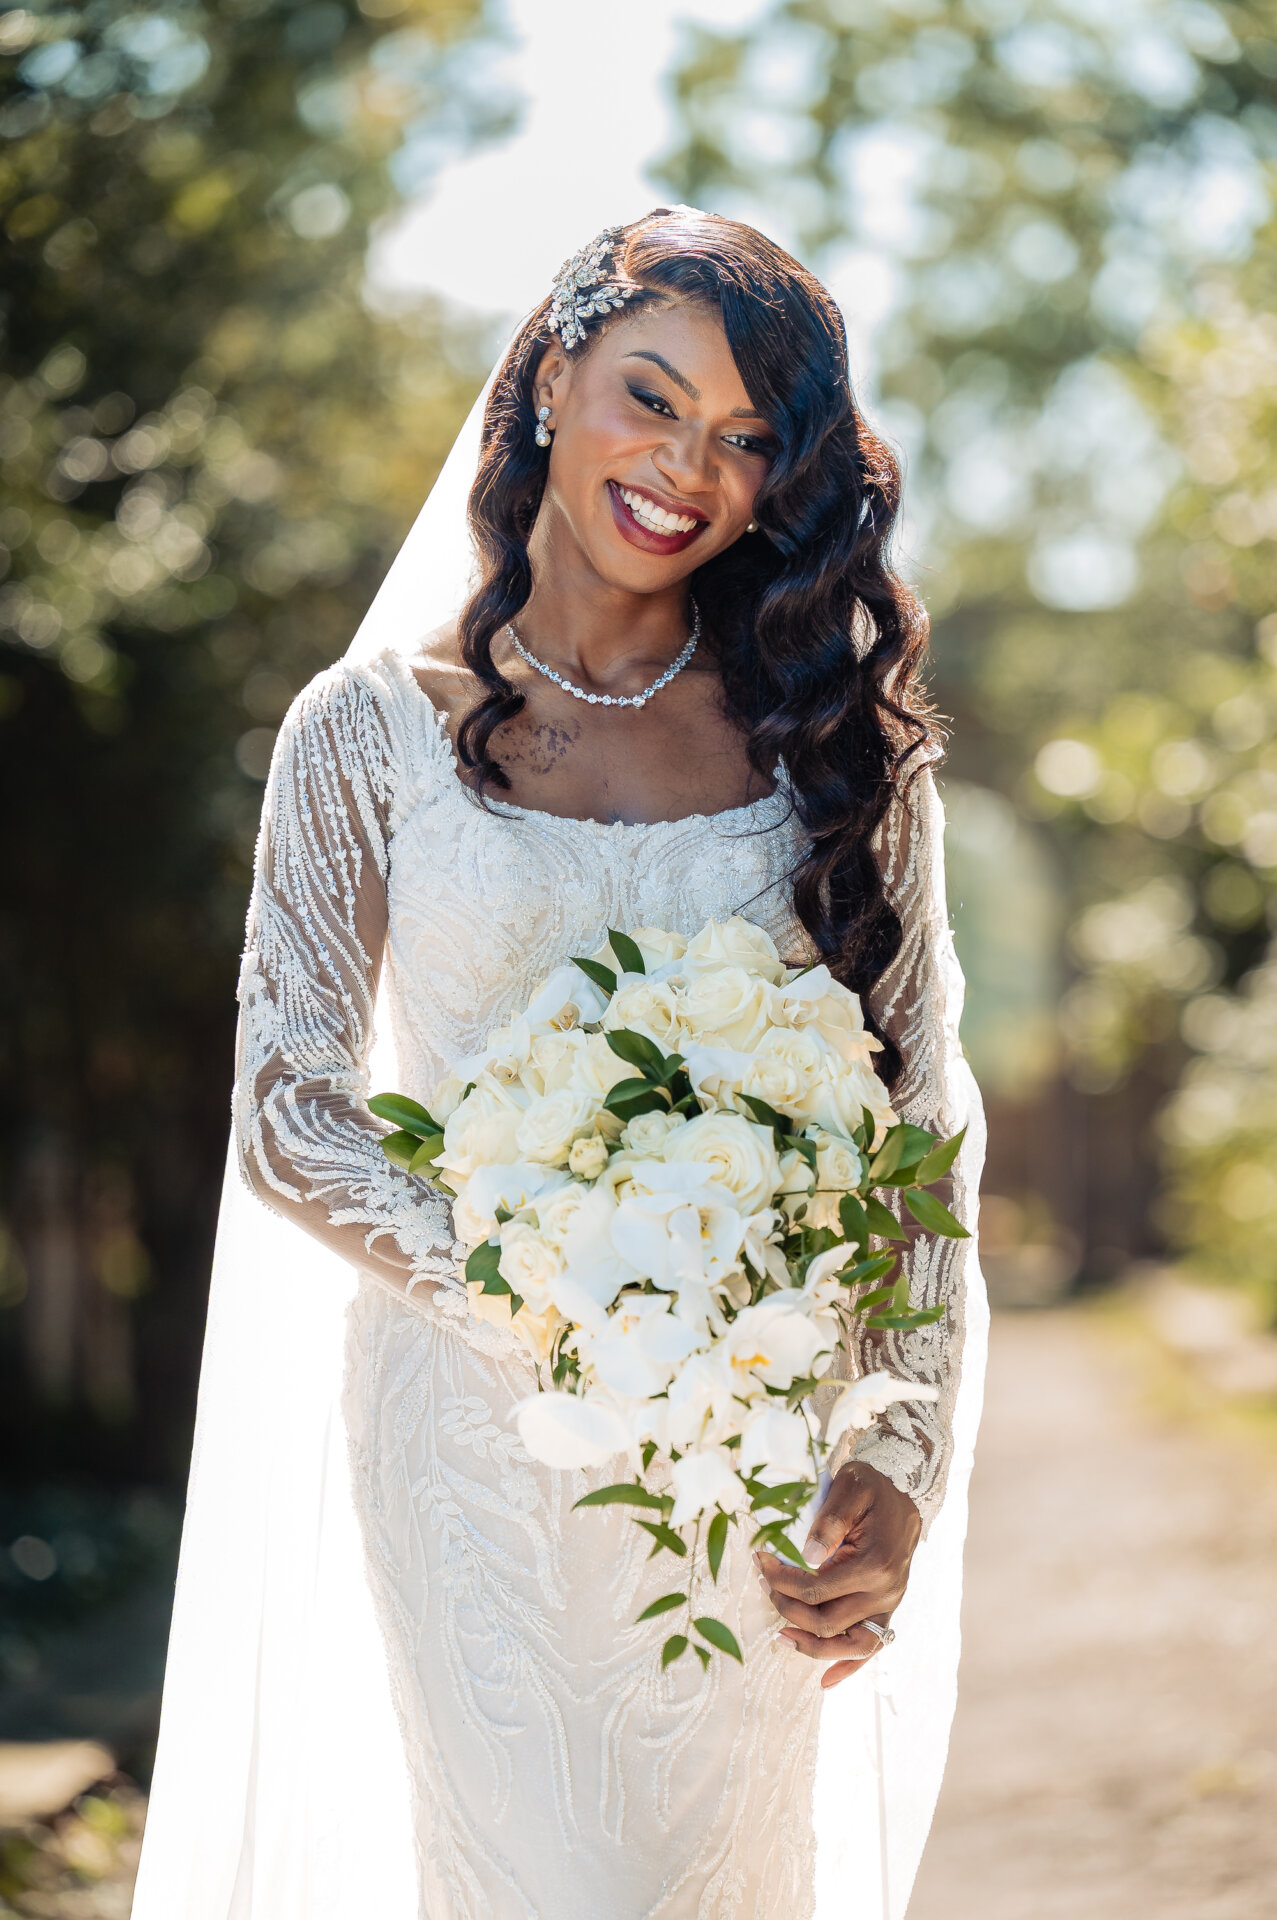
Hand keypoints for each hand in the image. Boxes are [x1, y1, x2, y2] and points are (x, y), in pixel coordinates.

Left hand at [757, 1461, 920, 1689]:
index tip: (760, 1562)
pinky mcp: (888, 1609)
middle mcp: (885, 1591)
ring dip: (812, 1646)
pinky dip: (849, 1667)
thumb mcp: (849, 1489)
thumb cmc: (871, 1487)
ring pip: (849, 1645)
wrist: (903, 1490)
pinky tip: (826, 1682)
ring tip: (780, 1637)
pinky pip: (872, 1647)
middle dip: (787, 1607)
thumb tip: (807, 1558)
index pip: (816, 1589)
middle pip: (827, 1621)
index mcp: (873, 1564)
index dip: (782, 1581)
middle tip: (763, 1583)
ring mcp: (889, 1604)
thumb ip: (829, 1522)